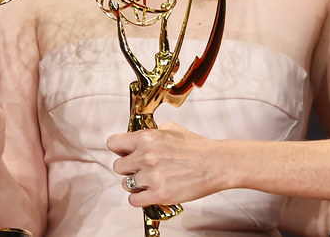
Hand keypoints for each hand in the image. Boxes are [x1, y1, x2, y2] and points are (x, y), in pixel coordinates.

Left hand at [108, 123, 222, 208]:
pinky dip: (139, 199)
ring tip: (148, 182)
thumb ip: (151, 133)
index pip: (113, 144)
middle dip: (128, 168)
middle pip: (118, 166)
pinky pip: (134, 201)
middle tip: (139, 169)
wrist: (216, 163)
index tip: (124, 153)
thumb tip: (137, 137)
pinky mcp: (159, 194)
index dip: (119, 150)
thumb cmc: (197, 147)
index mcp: (146, 138)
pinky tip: (148, 194)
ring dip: (135, 184)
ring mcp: (151, 176)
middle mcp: (145, 156)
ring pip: (125, 184)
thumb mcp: (171, 129)